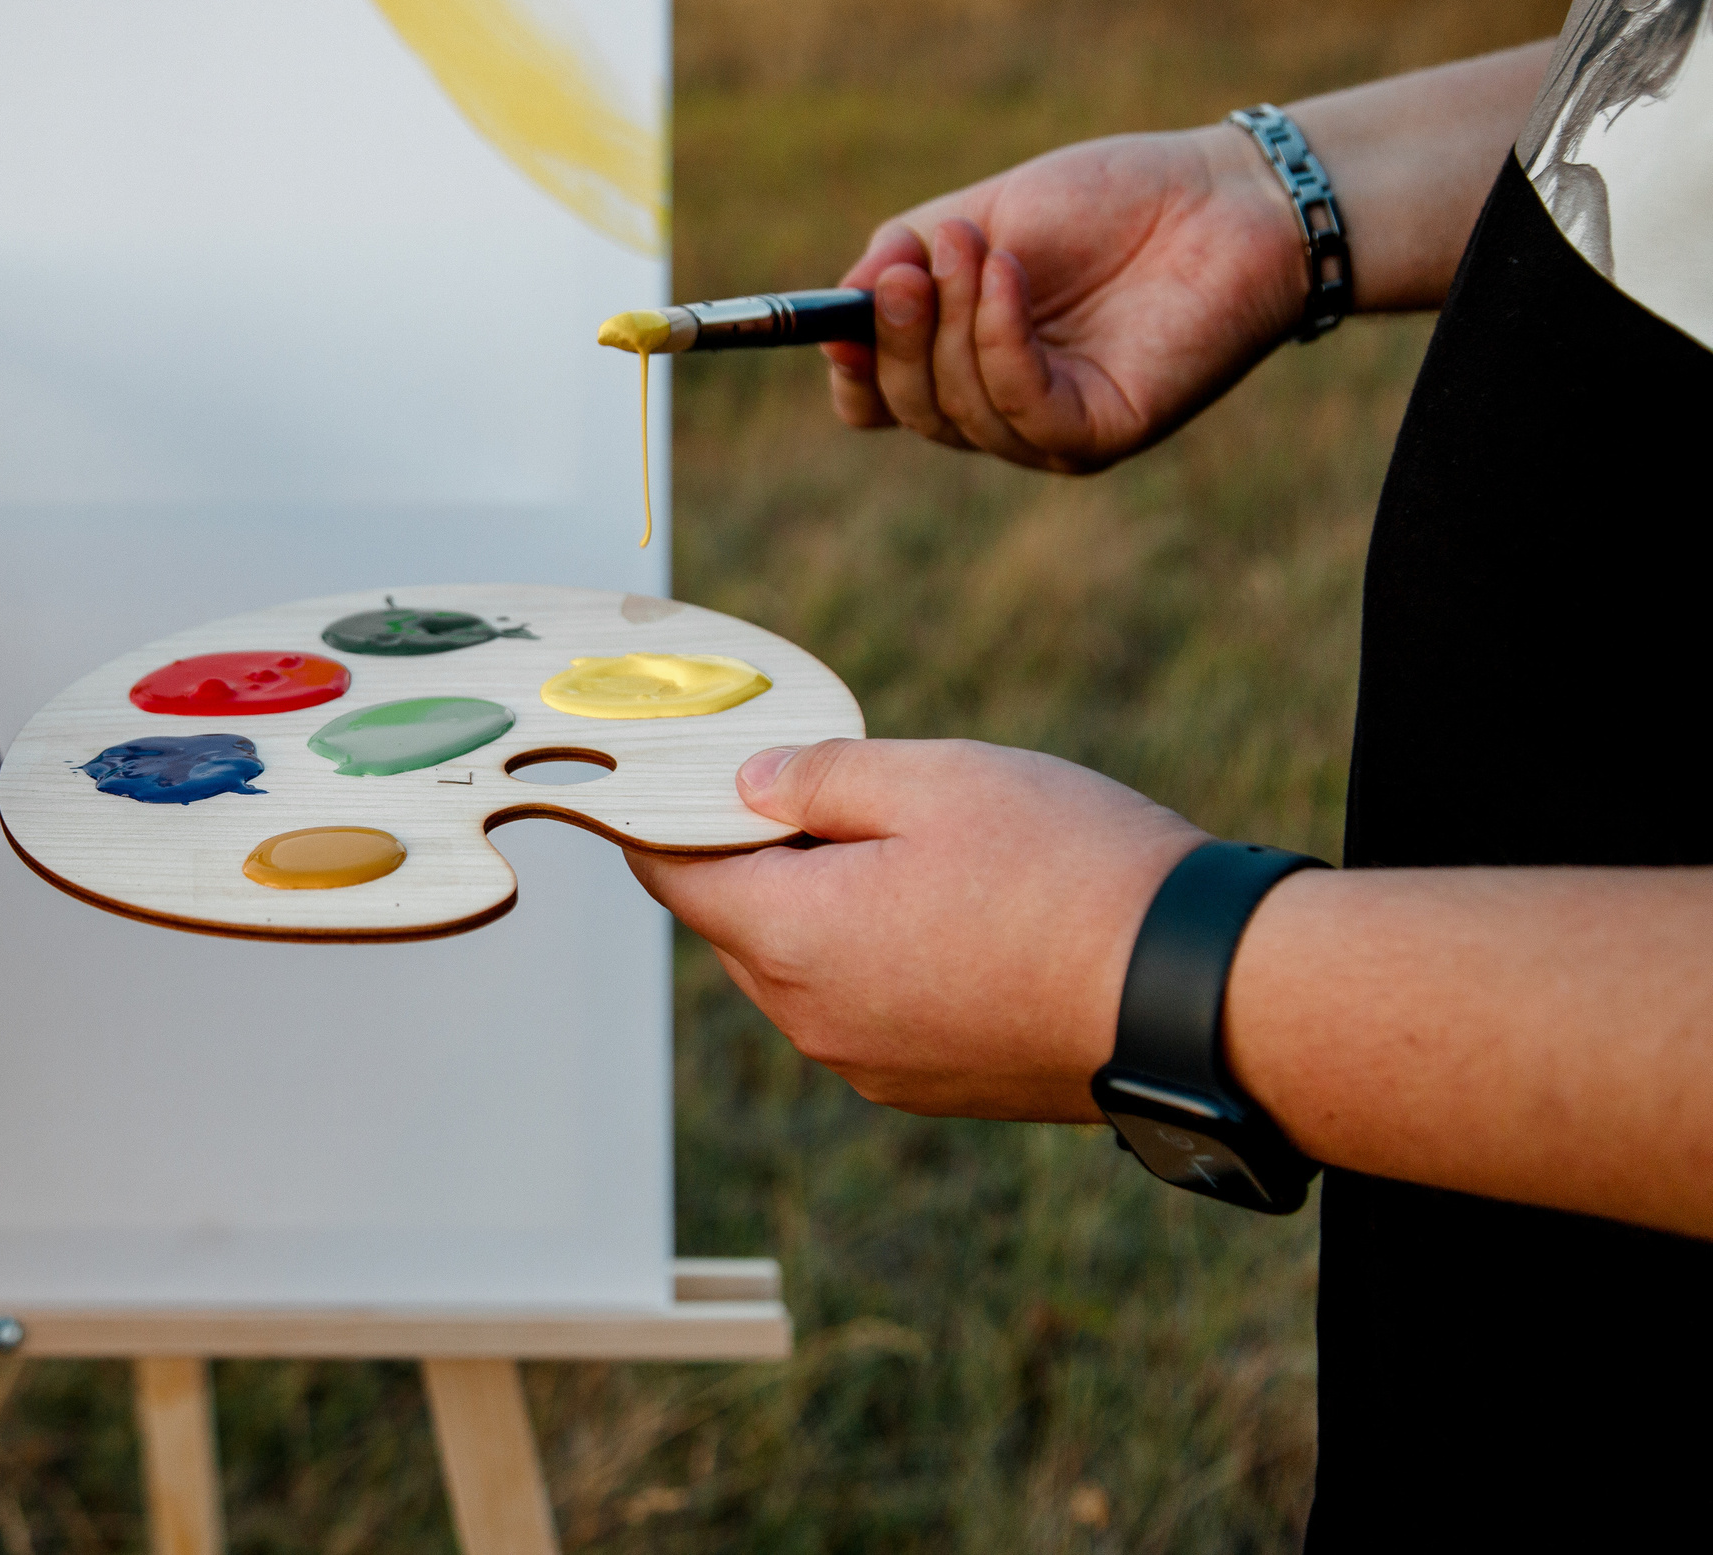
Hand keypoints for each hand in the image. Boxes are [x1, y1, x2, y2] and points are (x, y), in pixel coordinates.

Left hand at [628, 739, 1205, 1120]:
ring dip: (822, 912)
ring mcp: (871, 1066)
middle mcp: (813, 1021)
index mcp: (793, 938)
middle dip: (757, 860)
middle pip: (736, 927)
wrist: (1196, 997)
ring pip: (801, 973)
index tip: (675, 774)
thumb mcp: (935, 780)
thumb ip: (817, 780)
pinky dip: (875, 960)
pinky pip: (862, 1013)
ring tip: (906, 851)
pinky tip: (950, 915)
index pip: (676, 875)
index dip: (664, 817)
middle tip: (818, 793)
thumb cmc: (1070, 873)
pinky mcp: (929, 1088)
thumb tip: (744, 786)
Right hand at [826, 124, 1306, 471]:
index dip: (848, 366)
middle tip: (909, 263)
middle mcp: (998, 408)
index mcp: (961, 361)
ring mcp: (1048, 431)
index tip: (836, 316)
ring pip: (956, 410)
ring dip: (952, 320)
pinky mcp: (1100, 432)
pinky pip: (1021, 407)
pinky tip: (1009, 274)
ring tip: (976, 244)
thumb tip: (845, 299)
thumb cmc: (1111, 201)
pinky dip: (999, 340)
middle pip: (905, 408)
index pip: (876, 401)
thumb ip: (906, 256)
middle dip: (895, 333)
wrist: (1227, 196)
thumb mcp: (982, 214)